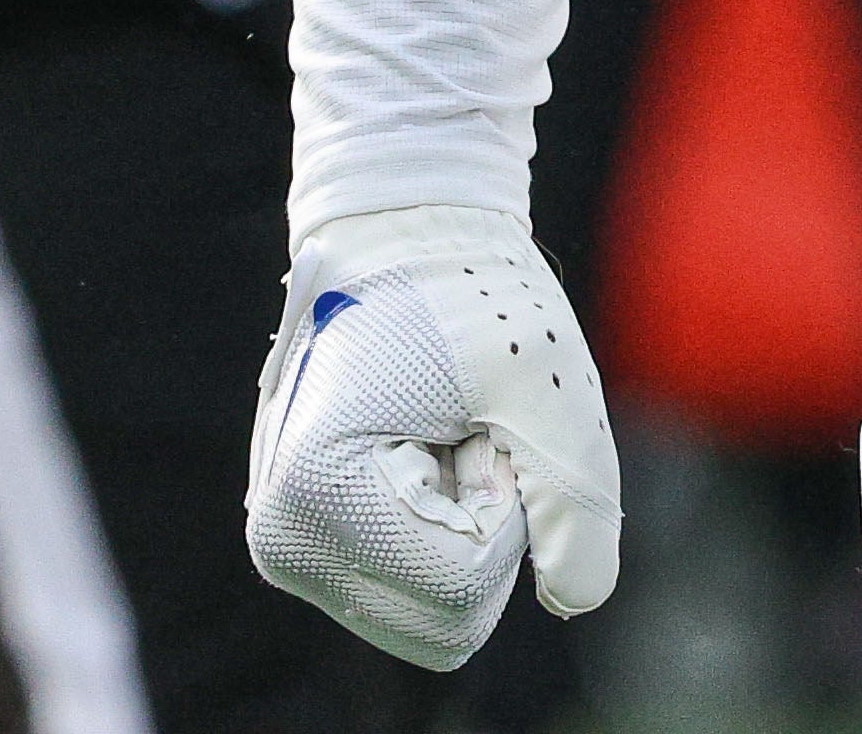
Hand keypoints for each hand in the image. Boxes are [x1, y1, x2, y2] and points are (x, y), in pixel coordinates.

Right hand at [245, 209, 619, 668]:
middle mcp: (284, 543)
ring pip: (435, 614)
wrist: (400, 237)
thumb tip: (576, 599)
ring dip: (467, 529)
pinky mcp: (314, 545)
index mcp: (315, 500)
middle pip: (446, 625)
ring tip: (447, 436)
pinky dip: (445, 528)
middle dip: (487, 530)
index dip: (507, 507)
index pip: (462, 590)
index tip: (481, 422)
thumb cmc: (472, 294)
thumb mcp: (547, 382)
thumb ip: (577, 499)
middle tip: (470, 431)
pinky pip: (415, 587)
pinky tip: (426, 451)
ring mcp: (291, 549)